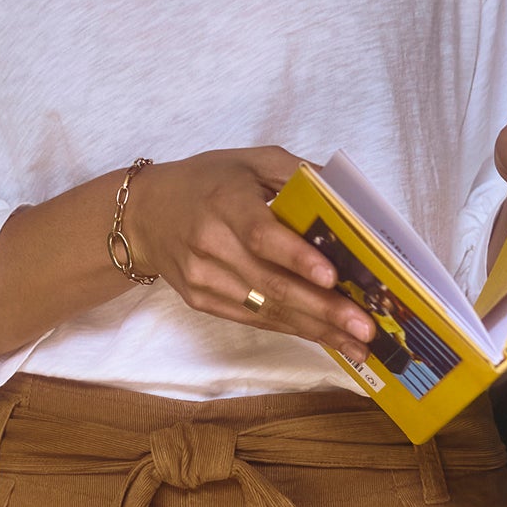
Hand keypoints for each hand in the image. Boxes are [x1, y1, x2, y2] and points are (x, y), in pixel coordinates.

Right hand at [129, 148, 375, 364]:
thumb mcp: (249, 161)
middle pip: (270, 283)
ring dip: (315, 329)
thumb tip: (347, 197)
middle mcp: (209, 243)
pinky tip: (323, 337)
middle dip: (323, 309)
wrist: (142, 214)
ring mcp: (203, 278)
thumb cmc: (206, 182)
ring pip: (265, 309)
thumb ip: (297, 173)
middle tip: (363, 327)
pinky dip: (292, 328)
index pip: (261, 234)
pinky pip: (253, 319)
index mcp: (223, 201)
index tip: (333, 277)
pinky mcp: (201, 301)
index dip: (297, 258)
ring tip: (357, 344)